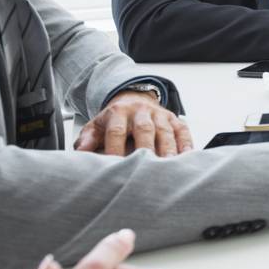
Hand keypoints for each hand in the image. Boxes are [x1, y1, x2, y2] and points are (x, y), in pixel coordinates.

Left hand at [76, 92, 192, 156]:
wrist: (133, 99)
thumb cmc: (114, 120)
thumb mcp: (96, 126)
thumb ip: (87, 139)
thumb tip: (81, 153)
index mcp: (118, 112)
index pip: (116, 130)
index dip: (115, 148)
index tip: (115, 166)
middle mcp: (140, 111)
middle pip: (144, 129)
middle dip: (146, 148)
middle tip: (146, 168)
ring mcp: (159, 115)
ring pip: (165, 131)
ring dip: (168, 149)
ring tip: (169, 166)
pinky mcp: (174, 119)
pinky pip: (183, 130)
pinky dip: (186, 144)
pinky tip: (187, 157)